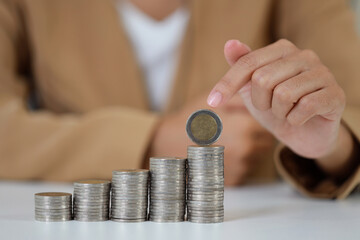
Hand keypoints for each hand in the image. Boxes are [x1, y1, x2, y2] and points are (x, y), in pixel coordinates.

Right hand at [150, 92, 273, 184]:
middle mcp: (247, 151)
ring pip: (256, 155)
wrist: (168, 143)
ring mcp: (240, 168)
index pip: (267, 122)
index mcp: (245, 128)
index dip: (256, 118)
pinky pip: (245, 168)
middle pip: (265, 140)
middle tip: (233, 128)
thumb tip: (260, 96)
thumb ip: (241, 97)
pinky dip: (238, 162)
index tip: (244, 116)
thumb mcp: (215, 100)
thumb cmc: (191, 119)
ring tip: (226, 140)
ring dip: (248, 148)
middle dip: (254, 134)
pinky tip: (222, 153)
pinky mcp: (234, 180)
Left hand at [208, 39, 353, 177]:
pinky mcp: (335, 94)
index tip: (213, 102)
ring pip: (283, 94)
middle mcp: (304, 56)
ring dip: (278, 112)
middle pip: (263, 79)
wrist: (304, 134)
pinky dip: (295, 119)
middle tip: (270, 107)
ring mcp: (323, 73)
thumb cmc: (277, 108)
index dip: (227, 84)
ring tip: (286, 112)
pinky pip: (304, 107)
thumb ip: (241, 66)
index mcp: (282, 50)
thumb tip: (230, 43)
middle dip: (259, 102)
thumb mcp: (252, 88)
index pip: (248, 63)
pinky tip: (300, 118)